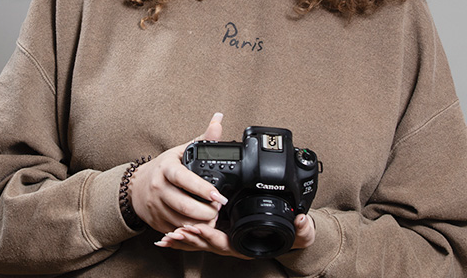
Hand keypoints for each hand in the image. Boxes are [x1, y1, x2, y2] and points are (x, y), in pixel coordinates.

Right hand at [128, 113, 228, 232]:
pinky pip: (177, 230)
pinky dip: (191, 230)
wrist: (136, 187)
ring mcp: (157, 207)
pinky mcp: (157, 222)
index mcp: (167, 169)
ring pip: (182, 221)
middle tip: (219, 208)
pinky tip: (201, 225)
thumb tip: (219, 119)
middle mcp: (160, 188)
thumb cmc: (164, 168)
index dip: (203, 190)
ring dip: (201, 222)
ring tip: (214, 217)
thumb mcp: (181, 151)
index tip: (219, 196)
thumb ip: (203, 138)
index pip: (185, 180)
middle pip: (185, 205)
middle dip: (207, 211)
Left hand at [155, 211, 315, 257]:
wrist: (290, 240)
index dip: (210, 236)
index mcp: (245, 245)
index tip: (197, 227)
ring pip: (199, 244)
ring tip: (165, 238)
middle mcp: (233, 246)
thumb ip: (302, 229)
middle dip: (189, 239)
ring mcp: (224, 243)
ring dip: (182, 241)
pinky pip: (197, 242)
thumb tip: (301, 220)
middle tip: (173, 232)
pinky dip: (181, 241)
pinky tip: (164, 239)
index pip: (225, 242)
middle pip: (206, 244)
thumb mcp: (301, 233)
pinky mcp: (218, 238)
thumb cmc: (291, 237)